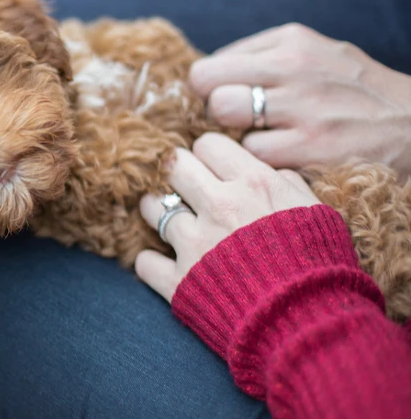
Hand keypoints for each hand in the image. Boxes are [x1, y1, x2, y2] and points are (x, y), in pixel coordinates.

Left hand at [136, 133, 319, 301]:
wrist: (310, 323)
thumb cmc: (321, 266)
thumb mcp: (319, 213)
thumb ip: (289, 185)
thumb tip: (273, 172)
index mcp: (253, 184)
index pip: (208, 144)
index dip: (207, 155)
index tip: (210, 167)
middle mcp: (218, 205)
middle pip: (173, 166)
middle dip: (174, 172)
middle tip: (181, 186)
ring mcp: (194, 243)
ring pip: (150, 207)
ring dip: (155, 210)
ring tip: (164, 217)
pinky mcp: (180, 281)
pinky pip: (145, 261)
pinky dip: (150, 262)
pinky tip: (160, 261)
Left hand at [190, 24, 410, 178]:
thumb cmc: (353, 94)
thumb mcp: (315, 55)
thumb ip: (261, 59)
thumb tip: (205, 78)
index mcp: (291, 41)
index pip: (211, 64)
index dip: (210, 91)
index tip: (225, 104)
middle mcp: (295, 65)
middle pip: (208, 85)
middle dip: (211, 110)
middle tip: (234, 126)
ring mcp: (304, 105)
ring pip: (224, 114)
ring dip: (233, 135)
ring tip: (260, 141)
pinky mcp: (314, 145)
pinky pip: (252, 153)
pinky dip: (261, 161)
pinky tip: (283, 160)